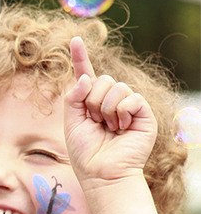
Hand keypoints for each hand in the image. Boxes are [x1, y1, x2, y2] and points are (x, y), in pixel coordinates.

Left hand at [64, 36, 156, 189]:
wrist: (102, 173)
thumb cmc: (85, 153)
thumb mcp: (71, 122)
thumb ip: (74, 97)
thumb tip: (86, 77)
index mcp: (91, 103)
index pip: (86, 75)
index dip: (80, 58)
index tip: (74, 40)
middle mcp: (111, 101)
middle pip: (101, 79)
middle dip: (93, 101)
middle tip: (96, 122)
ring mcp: (128, 106)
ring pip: (115, 87)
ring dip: (106, 109)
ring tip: (109, 129)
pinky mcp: (142, 113)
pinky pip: (132, 98)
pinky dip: (122, 112)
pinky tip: (122, 128)